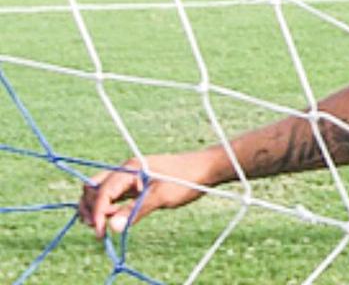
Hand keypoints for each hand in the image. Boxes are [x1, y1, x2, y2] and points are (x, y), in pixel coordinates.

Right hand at [79, 151, 218, 238]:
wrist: (205, 168)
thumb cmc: (186, 179)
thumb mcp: (162, 196)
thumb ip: (136, 210)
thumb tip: (112, 228)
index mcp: (129, 169)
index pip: (102, 191)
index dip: (97, 213)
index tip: (101, 233)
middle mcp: (125, 170)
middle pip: (93, 187)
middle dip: (89, 207)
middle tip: (99, 229)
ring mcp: (130, 177)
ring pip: (101, 191)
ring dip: (97, 208)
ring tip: (106, 225)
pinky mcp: (136, 184)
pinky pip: (113, 195)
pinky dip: (108, 207)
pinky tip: (116, 218)